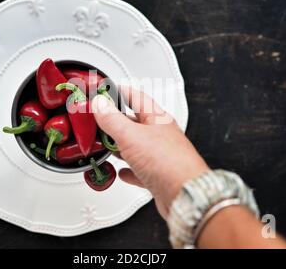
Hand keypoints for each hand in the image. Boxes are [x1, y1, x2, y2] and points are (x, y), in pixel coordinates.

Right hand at [92, 86, 209, 217]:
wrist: (185, 195)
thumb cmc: (168, 162)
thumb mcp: (131, 135)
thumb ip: (112, 119)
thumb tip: (100, 104)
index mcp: (157, 119)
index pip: (137, 97)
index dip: (121, 91)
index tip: (108, 90)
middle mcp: (160, 135)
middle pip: (135, 123)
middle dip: (117, 122)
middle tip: (102, 121)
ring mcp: (160, 156)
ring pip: (136, 147)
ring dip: (121, 147)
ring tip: (108, 146)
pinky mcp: (158, 175)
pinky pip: (140, 169)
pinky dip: (129, 170)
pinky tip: (123, 172)